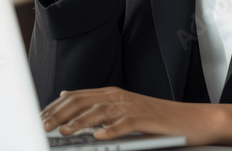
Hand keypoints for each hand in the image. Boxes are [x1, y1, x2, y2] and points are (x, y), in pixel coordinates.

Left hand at [40, 86, 220, 146]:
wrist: (193, 120)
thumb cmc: (158, 119)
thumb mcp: (124, 108)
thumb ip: (97, 104)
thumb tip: (66, 97)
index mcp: (112, 94)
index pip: (76, 96)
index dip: (55, 107)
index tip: (38, 118)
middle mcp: (120, 97)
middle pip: (83, 102)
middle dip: (59, 113)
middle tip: (43, 126)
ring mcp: (133, 107)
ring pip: (100, 111)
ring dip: (80, 122)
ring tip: (64, 132)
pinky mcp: (147, 119)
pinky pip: (126, 124)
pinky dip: (111, 130)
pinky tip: (99, 137)